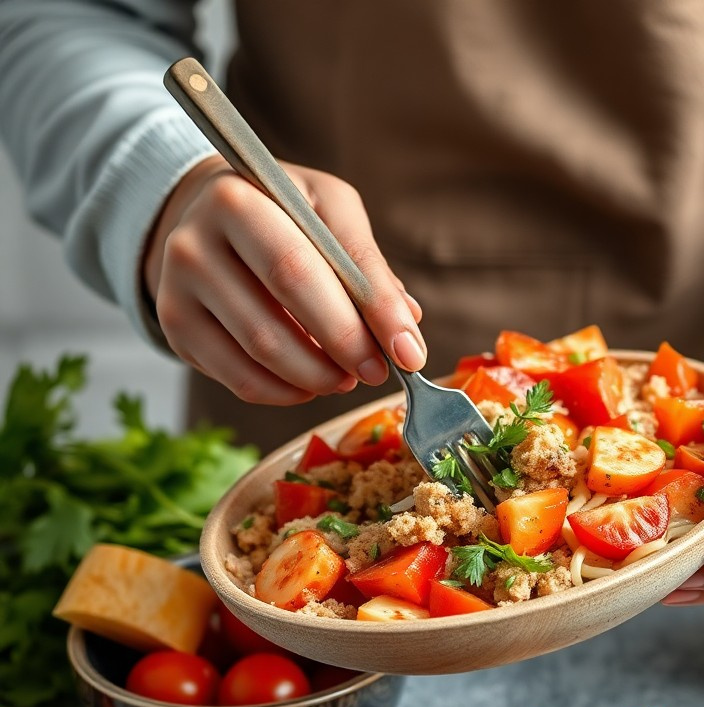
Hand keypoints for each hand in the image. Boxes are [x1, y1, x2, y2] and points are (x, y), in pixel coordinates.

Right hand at [143, 155, 424, 403]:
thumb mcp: (329, 213)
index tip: (408, 353)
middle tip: (377, 371)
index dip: (367, 313)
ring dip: (318, 377)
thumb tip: (406, 326)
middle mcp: (194, 242)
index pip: (309, 265)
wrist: (206, 217)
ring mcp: (177, 289)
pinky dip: (286, 393)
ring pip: (260, 352)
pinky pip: (239, 380)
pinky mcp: (176, 329)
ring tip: (347, 377)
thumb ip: (366, 265)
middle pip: (280, 310)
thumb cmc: (282, 214)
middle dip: (344, 349)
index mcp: (237, 200)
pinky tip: (310, 385)